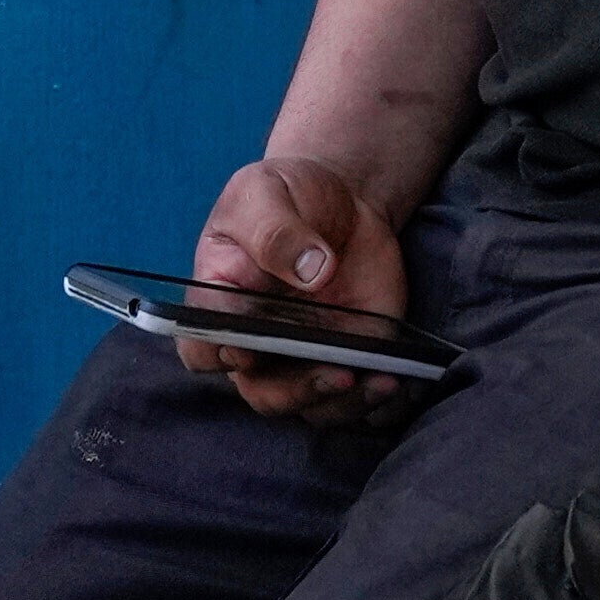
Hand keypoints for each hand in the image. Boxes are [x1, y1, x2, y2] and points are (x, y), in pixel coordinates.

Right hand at [186, 153, 418, 418]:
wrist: (340, 200)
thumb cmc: (286, 195)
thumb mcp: (266, 192)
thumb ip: (276, 230)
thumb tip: (311, 271)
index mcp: (221, 306)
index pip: (201, 349)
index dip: (217, 356)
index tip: (244, 346)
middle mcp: (260, 343)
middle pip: (262, 394)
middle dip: (295, 393)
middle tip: (334, 372)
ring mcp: (307, 356)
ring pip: (313, 407)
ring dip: (343, 404)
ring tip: (379, 380)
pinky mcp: (352, 356)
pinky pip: (361, 400)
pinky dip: (380, 404)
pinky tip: (399, 379)